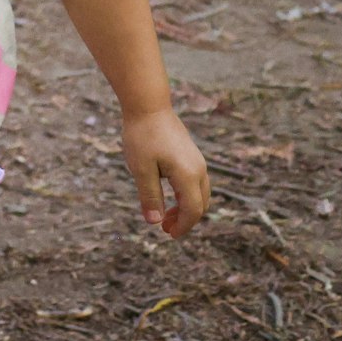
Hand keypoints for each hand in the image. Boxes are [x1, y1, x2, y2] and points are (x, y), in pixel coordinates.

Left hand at [122, 108, 208, 237]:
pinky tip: (167, 196)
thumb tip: (154, 221)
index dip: (183, 226)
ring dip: (185, 208)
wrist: (148, 106)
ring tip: (164, 215)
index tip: (168, 234)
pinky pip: (195, 183)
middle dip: (185, 220)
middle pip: (200, 204)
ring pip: (199, 194)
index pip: (192, 210)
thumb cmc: (142, 136)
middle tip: (163, 227)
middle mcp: (199, 169)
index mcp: (188, 175)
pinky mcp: (191, 156)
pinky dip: (185, 195)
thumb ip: (149, 196)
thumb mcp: (141, 169)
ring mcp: (197, 161)